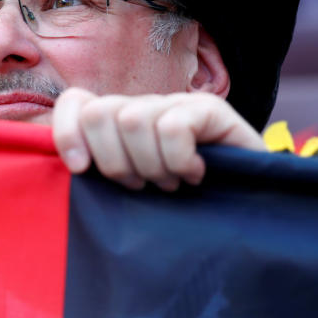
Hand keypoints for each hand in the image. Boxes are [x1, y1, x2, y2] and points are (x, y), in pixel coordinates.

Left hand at [51, 88, 264, 190]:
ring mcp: (176, 104)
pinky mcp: (209, 110)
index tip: (80, 170)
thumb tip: (69, 167)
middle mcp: (143, 107)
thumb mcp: (129, 194)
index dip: (68, 132)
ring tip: (171, 183)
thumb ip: (97, 175)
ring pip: (132, 120)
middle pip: (100, 113)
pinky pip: (173, 126)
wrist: (249, 215)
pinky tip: (195, 175)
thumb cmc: (180, 210)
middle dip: (115, 162)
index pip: (76, 102)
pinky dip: (179, 160)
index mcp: (118, 125)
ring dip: (151, 165)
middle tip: (141, 185)